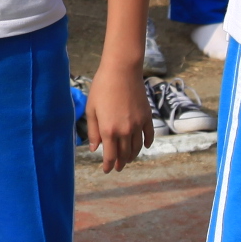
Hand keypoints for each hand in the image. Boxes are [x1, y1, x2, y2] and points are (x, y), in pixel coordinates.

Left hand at [83, 58, 154, 172]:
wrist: (122, 70)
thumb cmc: (102, 87)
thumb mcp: (91, 109)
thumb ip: (93, 131)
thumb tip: (95, 149)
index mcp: (109, 130)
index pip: (110, 155)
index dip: (108, 165)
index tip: (107, 170)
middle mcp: (125, 130)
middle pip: (124, 154)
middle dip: (120, 163)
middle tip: (117, 167)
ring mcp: (138, 124)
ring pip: (137, 147)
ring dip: (132, 156)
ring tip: (128, 159)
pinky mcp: (146, 116)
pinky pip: (148, 135)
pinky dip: (146, 143)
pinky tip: (144, 146)